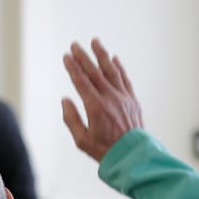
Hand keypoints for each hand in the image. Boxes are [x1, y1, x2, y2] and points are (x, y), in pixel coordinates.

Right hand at [62, 38, 143, 161]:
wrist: (132, 156)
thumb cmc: (104, 151)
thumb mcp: (81, 140)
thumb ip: (71, 118)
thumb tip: (65, 100)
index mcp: (96, 108)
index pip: (81, 82)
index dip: (73, 68)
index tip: (66, 57)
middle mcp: (110, 99)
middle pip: (94, 72)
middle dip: (83, 57)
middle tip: (75, 45)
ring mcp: (123, 98)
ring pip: (111, 71)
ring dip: (102, 55)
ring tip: (95, 42)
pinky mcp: (132, 101)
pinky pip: (125, 80)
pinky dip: (119, 68)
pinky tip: (114, 59)